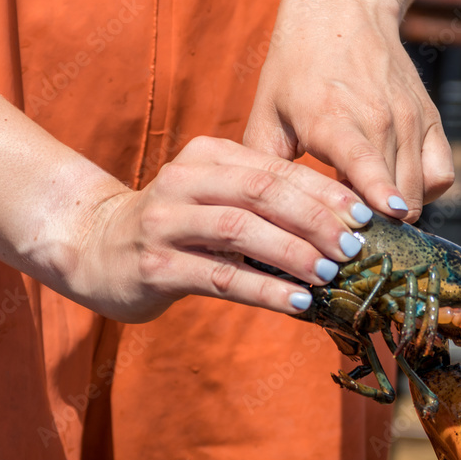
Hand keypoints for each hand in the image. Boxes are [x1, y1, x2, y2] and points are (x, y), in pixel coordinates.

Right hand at [74, 137, 372, 322]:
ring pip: (241, 232)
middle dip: (316, 219)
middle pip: (263, 194)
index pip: (277, 170)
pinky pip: (221, 278)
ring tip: (331, 274)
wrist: (94, 247)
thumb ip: (262, 201)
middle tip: (354, 247)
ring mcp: (166, 223)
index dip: (325, 193)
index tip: (365, 216)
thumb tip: (340, 227)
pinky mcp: (155, 267)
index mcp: (207, 156)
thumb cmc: (174, 225)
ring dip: (293, 253)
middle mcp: (184, 181)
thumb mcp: (214, 197)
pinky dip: (265, 290)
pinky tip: (298, 303)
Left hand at [243, 0, 453, 222]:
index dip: (378, 196)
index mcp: (333, 118)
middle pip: (396, 194)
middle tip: (348, 239)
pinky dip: (425, 192)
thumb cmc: (296, 64)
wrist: (342, 8)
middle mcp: (380, 119)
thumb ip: (263, 166)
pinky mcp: (430, 120)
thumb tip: (258, 216)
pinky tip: (396, 190)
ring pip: (420, 191)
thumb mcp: (266, 111)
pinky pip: (442, 174)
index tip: (387, 220)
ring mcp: (410, 120)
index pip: (365, 162)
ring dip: (397, 213)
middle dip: (375, 226)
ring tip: (367, 217)